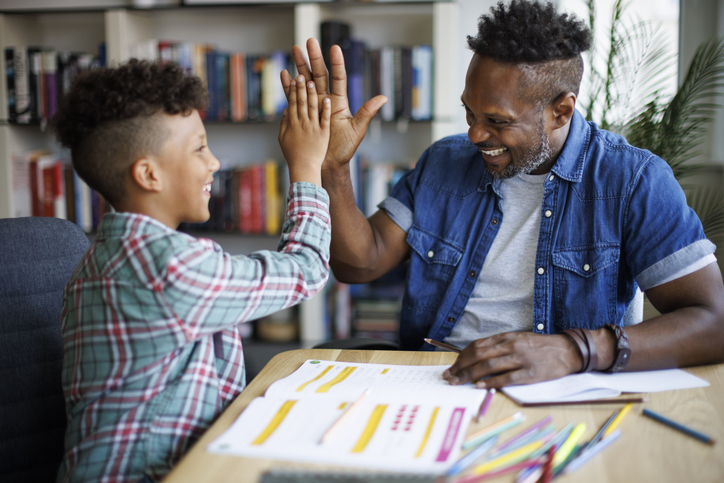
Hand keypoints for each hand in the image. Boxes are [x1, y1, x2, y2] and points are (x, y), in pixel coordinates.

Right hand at [278, 75, 330, 185]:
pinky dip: (326, 110)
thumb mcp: (283, 139)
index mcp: (293, 123)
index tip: (293, 78)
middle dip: (301, 87)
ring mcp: (314, 128)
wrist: (305, 170)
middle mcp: (303, 123)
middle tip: (301, 74)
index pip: (293, 102)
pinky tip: (327, 100)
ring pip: (312, 107)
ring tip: (312, 82)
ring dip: (312, 94)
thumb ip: (284, 124)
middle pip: (302, 101)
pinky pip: (324, 120)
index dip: (293, 90)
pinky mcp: (323, 134)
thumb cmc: (293, 156)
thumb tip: (285, 110)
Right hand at [280, 38, 386, 170]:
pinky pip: (294, 97)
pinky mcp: (303, 113)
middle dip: (314, 58)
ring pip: (305, 81)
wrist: (329, 163)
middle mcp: (325, 100)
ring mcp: (313, 105)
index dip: (337, 63)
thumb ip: (367, 112)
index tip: (334, 48)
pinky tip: (285, 73)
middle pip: (319, 75)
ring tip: (295, 50)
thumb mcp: (357, 130)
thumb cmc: (344, 149)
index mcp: (338, 102)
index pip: (338, 78)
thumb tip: (383, 98)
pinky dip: (289, 86)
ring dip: (300, 66)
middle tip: (309, 41)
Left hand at [442, 332, 582, 388]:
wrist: (567, 350)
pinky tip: (480, 386)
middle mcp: (511, 346)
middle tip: (449, 377)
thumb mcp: (517, 339)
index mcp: (506, 337)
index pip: (477, 346)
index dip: (461, 357)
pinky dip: (491, 382)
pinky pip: (507, 378)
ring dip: (470, 375)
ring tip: (458, 382)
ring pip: (489, 366)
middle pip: (479, 356)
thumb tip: (476, 356)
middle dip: (461, 367)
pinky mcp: (530, 373)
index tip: (452, 366)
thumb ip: (499, 346)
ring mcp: (520, 359)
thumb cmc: (539, 346)